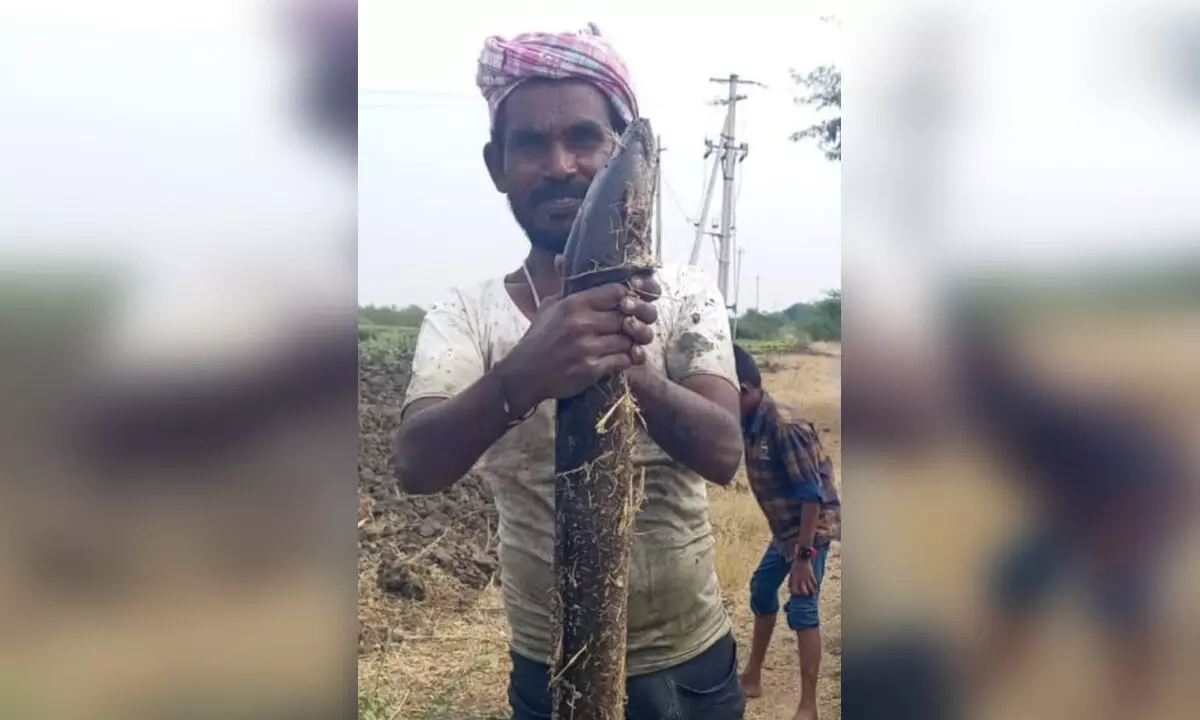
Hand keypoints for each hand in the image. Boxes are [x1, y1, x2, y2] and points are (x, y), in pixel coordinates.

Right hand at [498, 282, 657, 412]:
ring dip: (631, 342)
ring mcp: (586, 347)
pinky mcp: (590, 369)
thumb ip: (562, 284)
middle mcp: (581, 323)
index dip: (627, 298)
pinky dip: (627, 359)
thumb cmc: (539, 338)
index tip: (627, 305)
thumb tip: (561, 258)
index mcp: (573, 304)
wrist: (524, 374)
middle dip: (633, 322)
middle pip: (627, 316)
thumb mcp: (548, 306)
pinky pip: (623, 360)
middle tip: (631, 327)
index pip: (616, 292)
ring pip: (628, 340)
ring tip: (626, 343)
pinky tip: (622, 358)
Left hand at [790, 558, 816, 596]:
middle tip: (805, 594)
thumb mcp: (791, 573)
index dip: (795, 594)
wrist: (802, 558)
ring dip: (812, 591)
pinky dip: (815, 585)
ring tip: (811, 592)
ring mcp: (807, 578)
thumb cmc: (795, 566)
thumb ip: (790, 581)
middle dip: (805, 595)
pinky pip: (815, 583)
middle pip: (805, 592)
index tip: (796, 594)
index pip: (795, 591)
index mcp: (795, 580)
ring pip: (811, 589)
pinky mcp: (812, 575)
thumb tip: (789, 588)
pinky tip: (814, 586)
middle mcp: (801, 580)